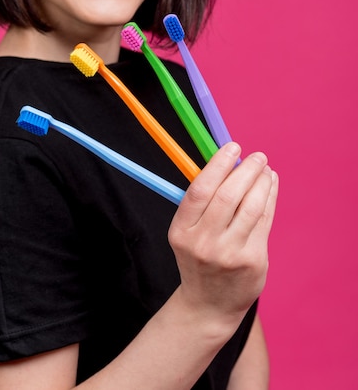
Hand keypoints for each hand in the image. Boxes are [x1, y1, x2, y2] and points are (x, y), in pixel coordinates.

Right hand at [168, 143, 277, 323]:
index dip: (218, 165)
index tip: (232, 148)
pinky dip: (269, 197)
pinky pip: (264, 221)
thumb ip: (202, 201)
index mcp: (181, 231)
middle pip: (227, 196)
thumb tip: (226, 162)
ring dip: (261, 181)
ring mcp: (229, 254)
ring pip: (250, 207)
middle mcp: (203, 243)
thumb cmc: (199, 257)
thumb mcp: (187, 232)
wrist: (209, 304)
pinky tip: (270, 185)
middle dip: (245, 170)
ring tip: (264, 168)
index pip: (200, 191)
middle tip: (256, 155)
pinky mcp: (252, 261)